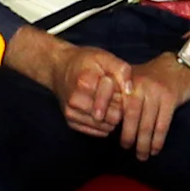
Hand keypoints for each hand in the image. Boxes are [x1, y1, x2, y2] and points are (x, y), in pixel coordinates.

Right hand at [8, 25, 131, 136]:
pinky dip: (104, 125)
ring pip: (106, 127)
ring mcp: (71, 113)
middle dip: (118, 109)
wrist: (59, 68)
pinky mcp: (71, 122)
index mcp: (85, 82)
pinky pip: (98, 133)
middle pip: (113, 117)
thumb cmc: (86, 62)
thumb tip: (130, 91)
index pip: (117, 103)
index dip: (123, 96)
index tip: (118, 88)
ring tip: (109, 103)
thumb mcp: (105, 57)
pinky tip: (101, 111)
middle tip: (116, 98)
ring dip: (112, 118)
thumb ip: (121, 70)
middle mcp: (75, 100)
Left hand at [111, 56, 189, 159]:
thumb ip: (121, 95)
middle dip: (128, 137)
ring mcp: (155, 92)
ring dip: (143, 144)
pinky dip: (157, 141)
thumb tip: (108, 122)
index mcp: (127, 82)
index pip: (115, 104)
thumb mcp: (134, 79)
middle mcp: (139, 86)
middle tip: (127, 149)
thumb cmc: (153, 77)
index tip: (107, 133)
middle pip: (130, 117)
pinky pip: (162, 125)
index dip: (109, 120)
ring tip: (142, 156)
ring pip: (146, 124)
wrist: (180, 65)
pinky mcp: (170, 98)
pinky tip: (155, 149)